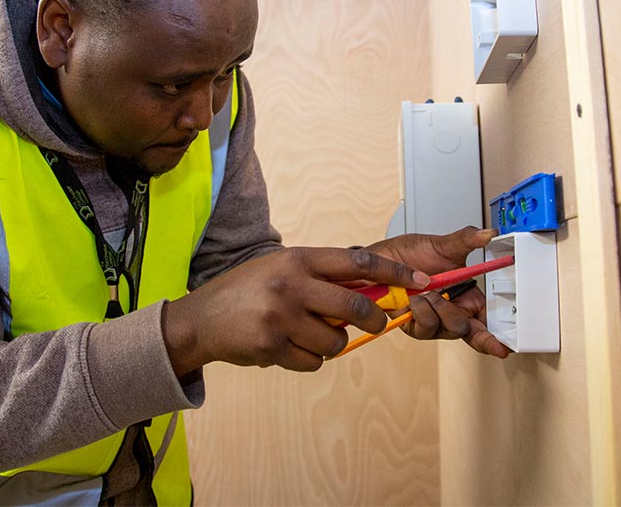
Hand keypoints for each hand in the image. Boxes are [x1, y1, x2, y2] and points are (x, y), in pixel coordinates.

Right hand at [161, 247, 430, 373]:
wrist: (200, 320)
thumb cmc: (247, 291)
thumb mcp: (281, 268)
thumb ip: (319, 276)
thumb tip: (369, 290)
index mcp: (298, 259)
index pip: (358, 261)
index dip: (393, 273)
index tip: (420, 282)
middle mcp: (291, 284)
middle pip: (354, 305)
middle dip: (372, 318)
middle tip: (376, 322)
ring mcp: (281, 316)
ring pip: (336, 340)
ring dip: (332, 343)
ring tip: (310, 335)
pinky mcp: (272, 346)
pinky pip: (313, 362)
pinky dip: (309, 359)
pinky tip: (289, 348)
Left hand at [367, 226, 509, 358]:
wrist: (380, 259)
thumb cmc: (410, 254)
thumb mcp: (443, 245)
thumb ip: (467, 240)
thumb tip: (487, 233)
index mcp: (466, 298)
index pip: (485, 324)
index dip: (494, 339)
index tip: (503, 348)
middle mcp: (451, 313)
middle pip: (468, 330)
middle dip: (457, 314)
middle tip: (443, 295)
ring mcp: (433, 322)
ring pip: (448, 329)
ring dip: (437, 308)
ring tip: (425, 292)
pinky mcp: (414, 326)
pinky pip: (425, 328)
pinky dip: (422, 312)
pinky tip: (414, 300)